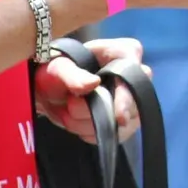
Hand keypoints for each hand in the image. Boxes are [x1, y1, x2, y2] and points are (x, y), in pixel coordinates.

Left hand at [33, 38, 148, 143]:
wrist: (50, 90)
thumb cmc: (57, 70)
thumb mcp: (58, 67)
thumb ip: (73, 74)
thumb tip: (93, 84)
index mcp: (125, 52)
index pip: (135, 75)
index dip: (127, 98)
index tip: (119, 118)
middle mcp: (136, 74)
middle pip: (131, 104)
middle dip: (97, 112)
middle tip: (70, 107)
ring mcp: (133, 98)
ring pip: (124, 124)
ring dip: (91, 124)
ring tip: (69, 113)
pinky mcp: (127, 119)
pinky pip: (117, 135)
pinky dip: (93, 133)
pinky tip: (78, 123)